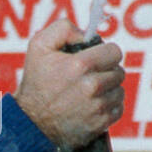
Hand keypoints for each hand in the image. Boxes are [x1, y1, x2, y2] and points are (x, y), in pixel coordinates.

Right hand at [14, 21, 123, 148]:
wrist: (31, 123)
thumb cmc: (36, 83)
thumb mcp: (39, 46)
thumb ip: (64, 29)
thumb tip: (86, 34)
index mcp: (80, 65)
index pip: (114, 52)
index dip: (105, 53)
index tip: (95, 58)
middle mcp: (92, 86)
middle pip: (119, 71)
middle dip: (106, 71)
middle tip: (89, 76)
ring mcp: (98, 107)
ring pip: (119, 90)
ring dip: (108, 90)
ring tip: (89, 92)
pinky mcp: (101, 123)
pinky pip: (118, 109)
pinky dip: (109, 107)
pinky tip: (92, 106)